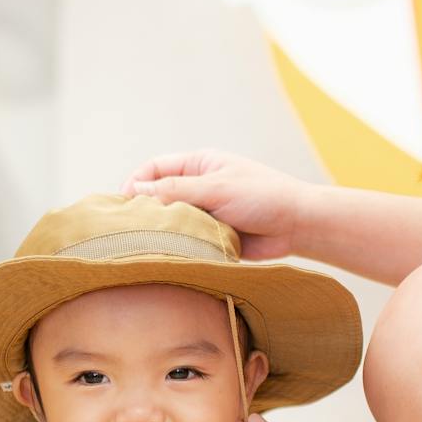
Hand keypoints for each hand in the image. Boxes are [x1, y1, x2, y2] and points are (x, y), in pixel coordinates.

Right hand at [122, 150, 308, 258]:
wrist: (297, 225)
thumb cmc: (263, 196)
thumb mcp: (216, 189)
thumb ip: (176, 191)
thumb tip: (135, 191)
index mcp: (199, 165)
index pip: (155, 168)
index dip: (136, 183)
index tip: (123, 202)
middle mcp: (200, 187)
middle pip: (160, 197)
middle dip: (146, 210)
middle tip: (131, 228)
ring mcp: (207, 212)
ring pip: (173, 222)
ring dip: (164, 232)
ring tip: (149, 244)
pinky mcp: (214, 236)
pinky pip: (189, 241)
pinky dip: (180, 247)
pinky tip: (172, 256)